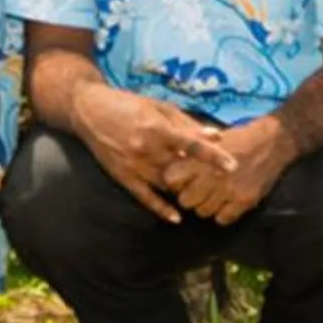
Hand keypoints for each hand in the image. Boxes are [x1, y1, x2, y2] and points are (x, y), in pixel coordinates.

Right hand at [75, 89, 231, 224]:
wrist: (89, 111)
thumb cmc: (129, 104)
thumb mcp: (159, 107)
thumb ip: (187, 123)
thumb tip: (216, 136)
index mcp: (157, 128)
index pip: (192, 145)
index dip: (213, 156)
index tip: (233, 166)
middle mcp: (146, 149)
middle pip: (182, 169)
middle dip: (202, 176)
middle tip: (222, 183)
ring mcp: (134, 166)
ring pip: (167, 185)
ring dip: (186, 191)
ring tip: (205, 196)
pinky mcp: (123, 177)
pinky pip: (145, 198)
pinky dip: (161, 209)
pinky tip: (176, 218)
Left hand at [165, 120, 291, 225]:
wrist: (271, 142)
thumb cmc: (238, 139)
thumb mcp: (211, 139)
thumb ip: (190, 155)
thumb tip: (169, 170)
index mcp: (201, 158)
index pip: (172, 180)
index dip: (175, 182)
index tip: (183, 180)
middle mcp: (212, 175)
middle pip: (185, 201)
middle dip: (190, 197)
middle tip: (199, 191)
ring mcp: (228, 190)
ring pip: (203, 212)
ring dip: (207, 206)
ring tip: (215, 195)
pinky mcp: (244, 201)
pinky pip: (222, 219)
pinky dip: (223, 214)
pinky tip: (228, 202)